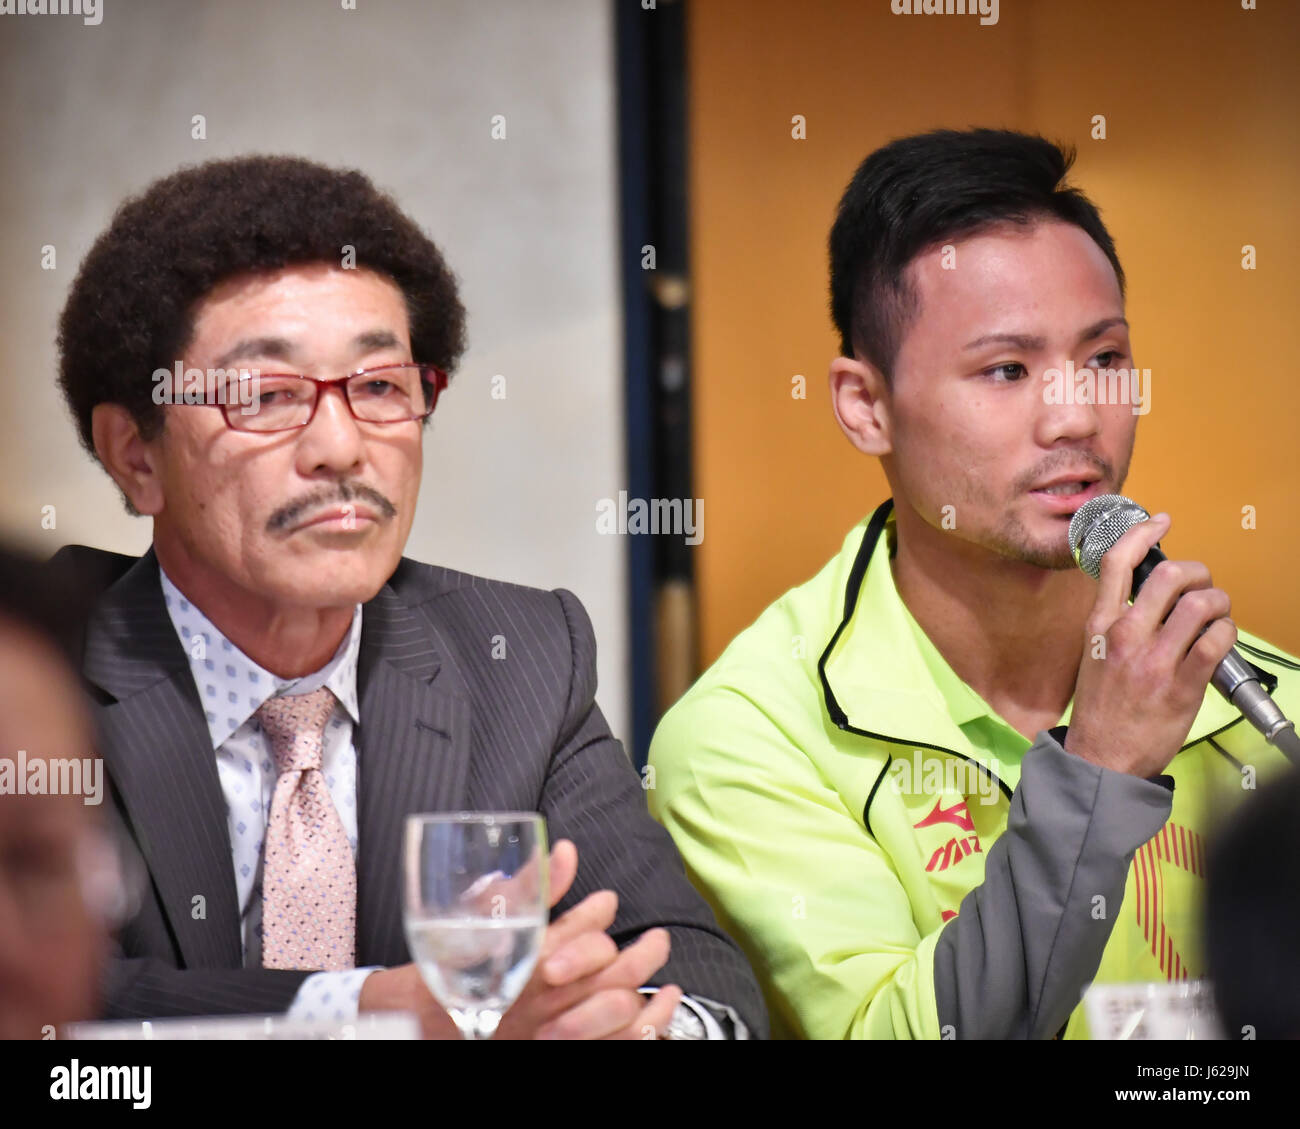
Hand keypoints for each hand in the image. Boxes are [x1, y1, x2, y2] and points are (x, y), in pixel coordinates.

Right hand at [358, 839, 682, 1039]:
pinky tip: (650, 1016)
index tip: (606, 901)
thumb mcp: (479, 917)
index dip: (599, 912)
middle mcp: (546, 998)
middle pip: (611, 975)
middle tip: (658, 938)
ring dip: (644, 992)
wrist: (418, 1023)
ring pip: (615, 1012)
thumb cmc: (448, 966)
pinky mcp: (555, 1047)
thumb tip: (565, 850)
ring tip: (661, 978)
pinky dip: (638, 1030)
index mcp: (528, 960)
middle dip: (642, 953)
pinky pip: (611, 1044)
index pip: (582, 933)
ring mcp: (553, 1029)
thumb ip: (526, 887)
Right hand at [1065, 512, 1237, 778]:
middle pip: (1170, 575)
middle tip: (1203, 585)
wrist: (1102, 758)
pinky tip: (1220, 641)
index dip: (1142, 532)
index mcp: (1099, 625)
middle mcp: (1125, 636)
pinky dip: (1227, 633)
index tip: (1160, 521)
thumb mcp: (1094, 654)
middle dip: (1198, 572)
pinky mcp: (1182, 684)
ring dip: (1219, 603)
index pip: (1118, 562)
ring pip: (1201, 604)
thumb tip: (1151, 595)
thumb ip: (1117, 623)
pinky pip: (1217, 641)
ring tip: (1217, 615)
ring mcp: (1154, 660)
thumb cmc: (1102, 708)